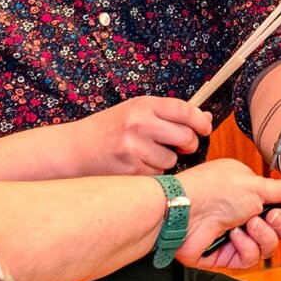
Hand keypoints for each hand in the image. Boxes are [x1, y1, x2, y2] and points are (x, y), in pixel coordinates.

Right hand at [66, 96, 211, 174]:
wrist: (75, 149)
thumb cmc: (109, 129)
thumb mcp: (136, 111)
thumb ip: (168, 114)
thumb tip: (204, 118)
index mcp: (142, 105)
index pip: (184, 110)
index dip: (200, 121)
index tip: (205, 128)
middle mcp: (139, 124)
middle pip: (185, 137)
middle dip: (189, 144)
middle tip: (182, 146)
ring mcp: (134, 148)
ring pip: (172, 160)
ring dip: (166, 161)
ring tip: (146, 154)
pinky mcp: (130, 170)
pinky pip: (157, 175)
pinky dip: (152, 173)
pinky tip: (136, 165)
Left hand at [174, 160, 280, 269]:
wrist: (185, 211)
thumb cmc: (214, 190)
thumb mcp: (254, 185)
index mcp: (249, 192)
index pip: (280, 204)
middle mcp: (243, 213)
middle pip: (279, 227)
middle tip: (273, 216)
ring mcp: (234, 235)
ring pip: (268, 245)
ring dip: (263, 235)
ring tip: (249, 224)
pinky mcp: (225, 256)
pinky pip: (250, 258)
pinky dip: (245, 247)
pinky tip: (234, 236)